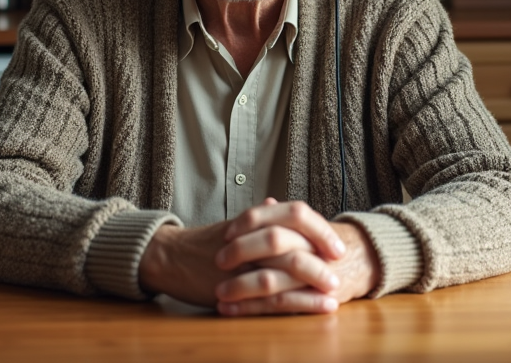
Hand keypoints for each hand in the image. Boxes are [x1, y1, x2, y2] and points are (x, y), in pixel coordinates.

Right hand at [137, 200, 353, 313]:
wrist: (171, 257)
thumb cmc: (204, 242)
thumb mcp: (233, 224)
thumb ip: (259, 216)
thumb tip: (275, 202)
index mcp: (256, 220)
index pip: (296, 214)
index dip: (321, 230)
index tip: (337, 245)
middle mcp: (252, 238)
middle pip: (295, 242)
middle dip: (322, 257)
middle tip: (339, 269)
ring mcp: (244, 263)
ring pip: (286, 270)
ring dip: (315, 282)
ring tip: (334, 292)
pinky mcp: (237, 288)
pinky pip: (273, 297)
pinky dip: (300, 303)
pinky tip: (318, 308)